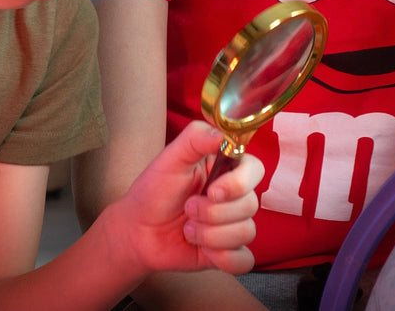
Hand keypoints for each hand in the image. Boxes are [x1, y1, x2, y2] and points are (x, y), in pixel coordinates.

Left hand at [114, 121, 262, 275]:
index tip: (212, 191)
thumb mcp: (171, 157)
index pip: (255, 170)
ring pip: (246, 232)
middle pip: (251, 205)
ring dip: (210, 235)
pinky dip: (222, 258)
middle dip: (212, 213)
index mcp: (226, 169)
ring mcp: (234, 225)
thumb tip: (225, 134)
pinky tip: (201, 251)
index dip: (239, 183)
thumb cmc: (154, 191)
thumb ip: (196, 137)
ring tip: (188, 229)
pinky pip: (244, 261)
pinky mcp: (230, 252)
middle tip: (187, 209)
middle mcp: (235, 197)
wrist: (138, 231)